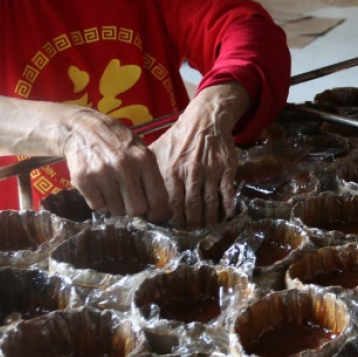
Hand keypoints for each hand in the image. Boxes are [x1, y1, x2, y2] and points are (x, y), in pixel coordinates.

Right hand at [59, 107, 169, 222]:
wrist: (83, 129)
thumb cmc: (118, 143)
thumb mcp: (141, 152)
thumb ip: (150, 176)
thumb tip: (160, 209)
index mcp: (144, 160)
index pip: (158, 198)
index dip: (158, 213)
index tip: (155, 217)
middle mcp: (125, 166)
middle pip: (136, 209)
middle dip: (134, 209)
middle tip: (130, 200)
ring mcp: (102, 173)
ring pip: (116, 210)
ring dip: (116, 205)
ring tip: (112, 188)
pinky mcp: (83, 179)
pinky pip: (97, 206)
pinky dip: (99, 201)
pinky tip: (99, 187)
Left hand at [149, 84, 248, 229]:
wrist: (204, 119)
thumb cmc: (179, 138)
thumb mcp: (158, 150)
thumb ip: (147, 171)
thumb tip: (130, 189)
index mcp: (171, 171)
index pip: (171, 203)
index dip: (174, 220)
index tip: (174, 232)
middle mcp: (190, 172)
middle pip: (191, 206)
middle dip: (191, 225)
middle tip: (191, 237)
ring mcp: (210, 171)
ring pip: (209, 201)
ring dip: (209, 219)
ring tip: (207, 231)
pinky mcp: (226, 167)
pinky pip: (227, 190)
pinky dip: (227, 205)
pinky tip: (226, 215)